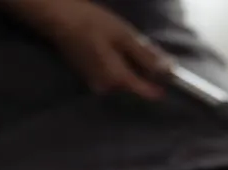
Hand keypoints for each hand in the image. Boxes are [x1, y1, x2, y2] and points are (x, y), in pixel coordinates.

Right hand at [39, 0, 169, 100]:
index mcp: (117, 79)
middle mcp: (106, 87)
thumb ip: (145, 55)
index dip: (156, 88)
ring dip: (126, 66)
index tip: (166, 83)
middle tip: (138, 46)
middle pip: (131, 84)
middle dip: (139, 70)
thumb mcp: (124, 36)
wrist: (59, 20)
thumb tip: (168, 69)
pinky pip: (108, 75)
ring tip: (122, 43)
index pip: (142, 90)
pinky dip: (114, 64)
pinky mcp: (87, 77)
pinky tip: (109, 47)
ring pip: (119, 79)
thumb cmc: (92, 24)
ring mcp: (94, 83)